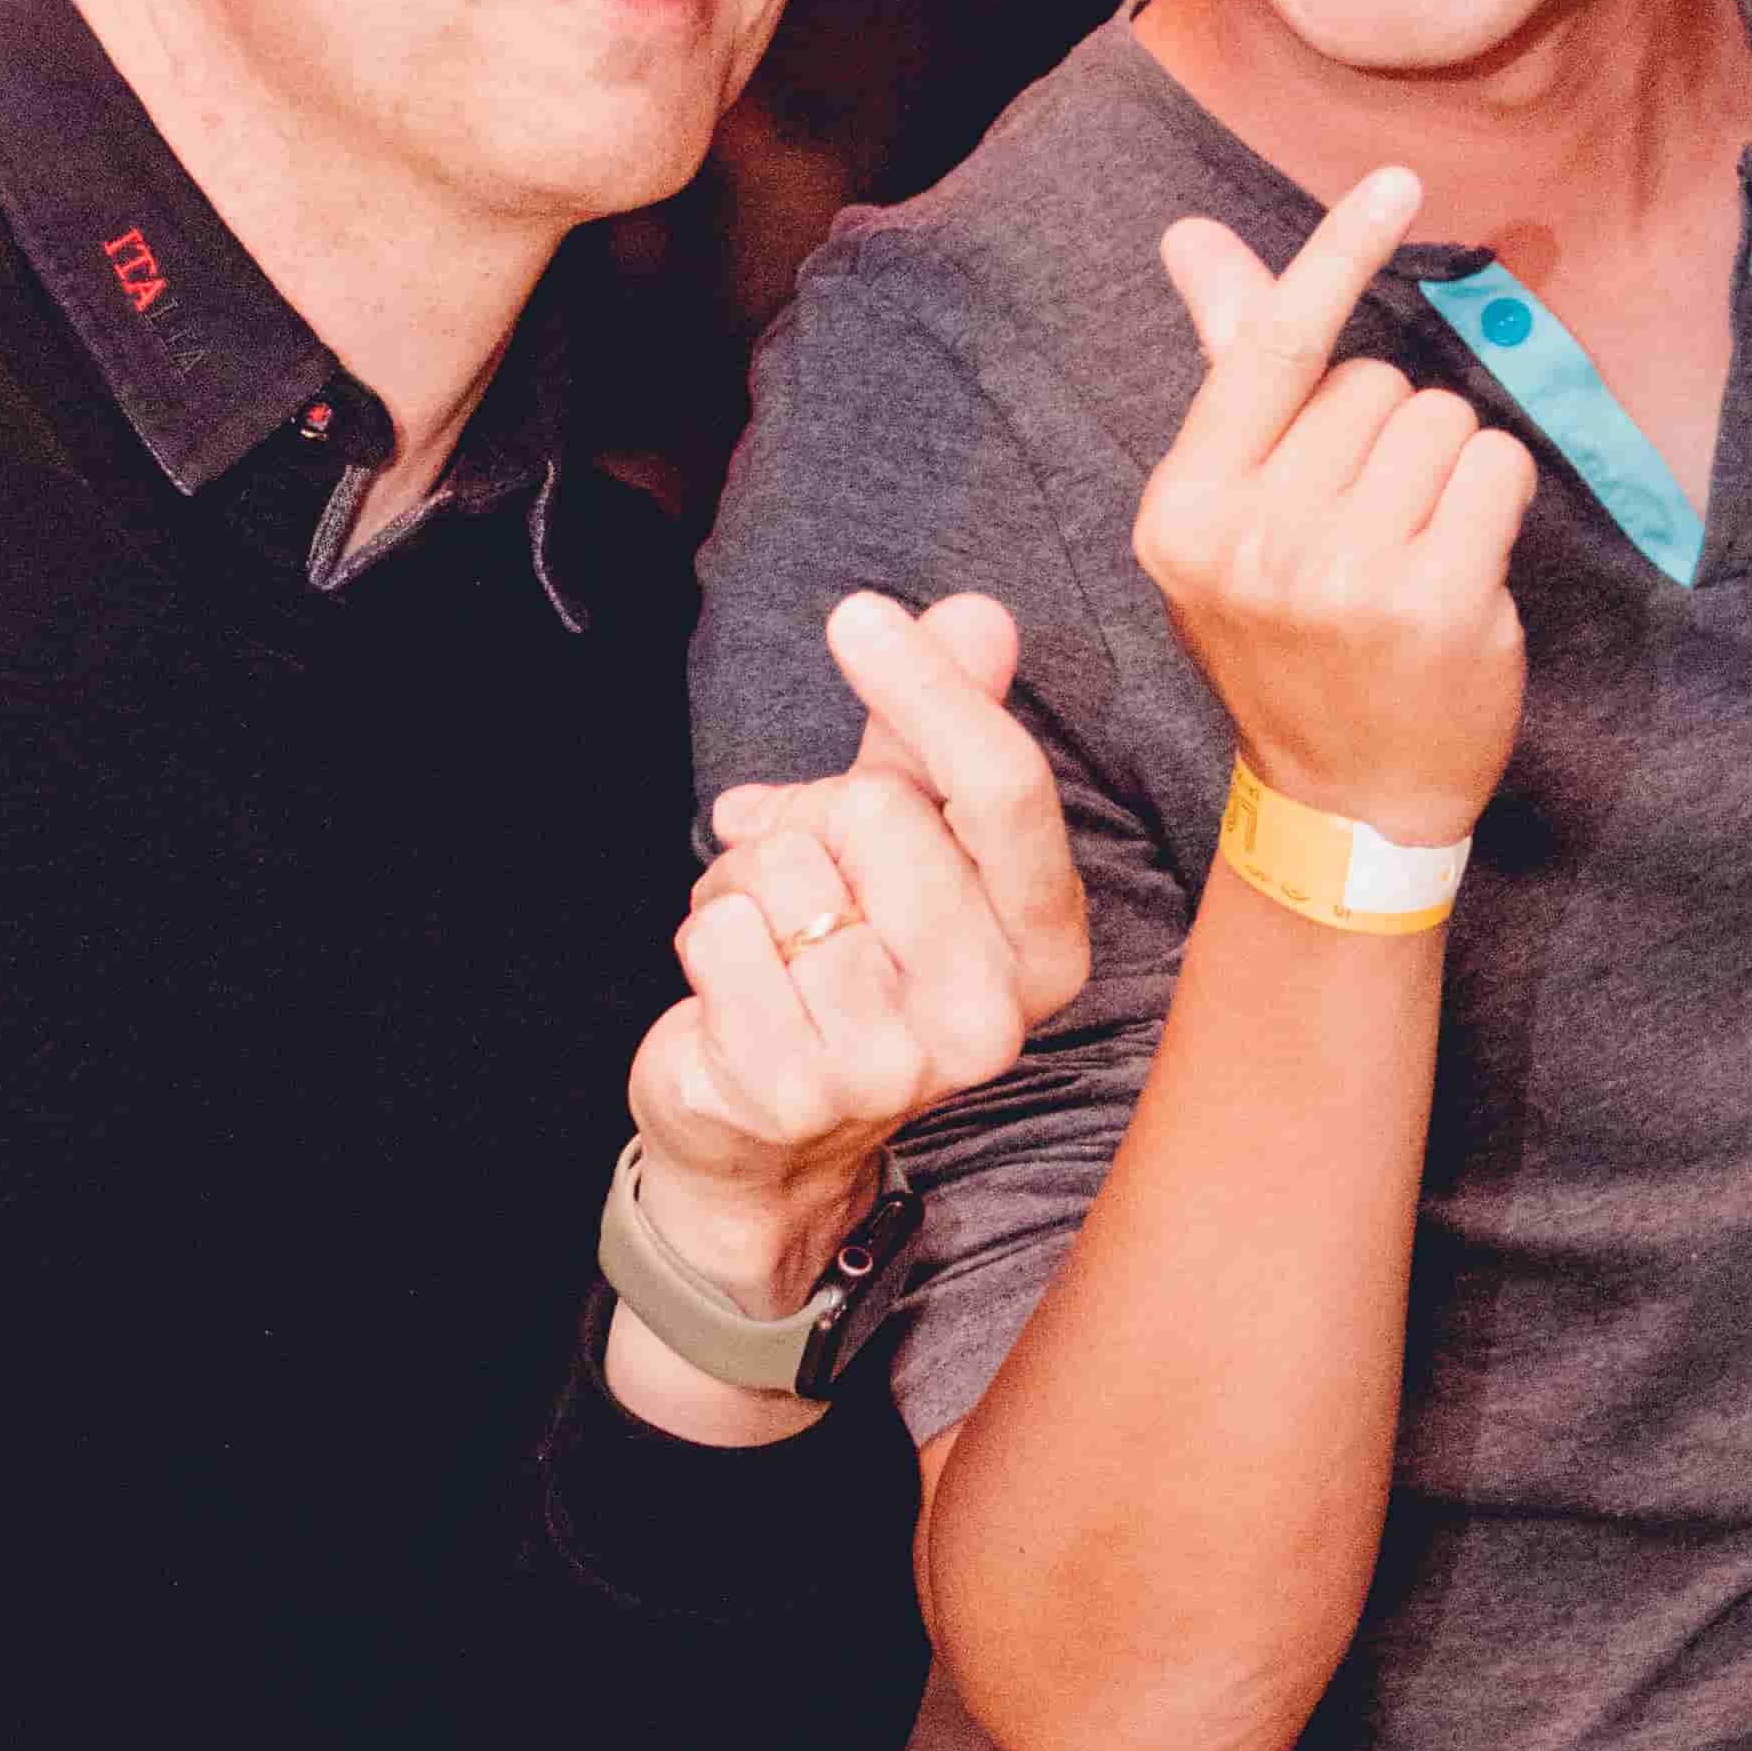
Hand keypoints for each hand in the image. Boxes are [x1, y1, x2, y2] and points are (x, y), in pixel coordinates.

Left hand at [634, 588, 1093, 1305]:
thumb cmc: (845, 963)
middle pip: (878, 816)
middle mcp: (989, 1017)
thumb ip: (936, 736)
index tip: (860, 615)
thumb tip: (976, 615)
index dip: (932, 692)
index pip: (1004, 793)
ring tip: (772, 938)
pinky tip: (734, 982)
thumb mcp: (900, 846)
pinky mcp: (792, 1089)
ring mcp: (892, 1065)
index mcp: (1043, 948)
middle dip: (816, 821)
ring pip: (789, 872)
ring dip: (751, 883)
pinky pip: (723, 934)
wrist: (768, 1135)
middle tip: (809, 876)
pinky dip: (708, 933)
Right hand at [1135, 166, 1530, 847]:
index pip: (1270, 347)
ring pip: (1441, 419)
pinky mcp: (1431, 601)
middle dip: (1390, 436)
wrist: (1347, 799)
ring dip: (1447, 470)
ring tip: (1413, 554)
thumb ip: (1227, 369)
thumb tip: (1191, 238)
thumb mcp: (1232, 516)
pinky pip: (1495, 467)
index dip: (1335, 254)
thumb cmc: (1293, 636)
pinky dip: (1496, 501)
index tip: (1396, 179)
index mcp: (1184, 510)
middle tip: (1367, 533)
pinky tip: (1464, 569)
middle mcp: (1251, 540)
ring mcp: (1341, 576)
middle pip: (1373, 384)